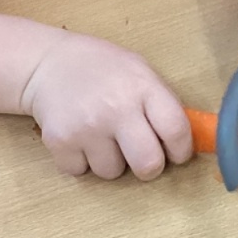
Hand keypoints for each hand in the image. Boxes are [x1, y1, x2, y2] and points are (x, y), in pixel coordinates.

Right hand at [19, 31, 191, 179]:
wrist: (49, 64)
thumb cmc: (104, 69)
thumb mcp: (140, 72)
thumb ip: (162, 104)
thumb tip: (189, 141)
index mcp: (143, 87)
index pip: (176, 130)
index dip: (182, 149)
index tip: (176, 152)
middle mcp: (116, 109)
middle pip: (148, 165)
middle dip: (149, 166)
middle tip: (141, 154)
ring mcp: (86, 127)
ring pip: (113, 173)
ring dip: (111, 161)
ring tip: (102, 135)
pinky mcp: (59, 142)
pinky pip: (81, 172)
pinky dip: (82, 161)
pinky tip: (80, 137)